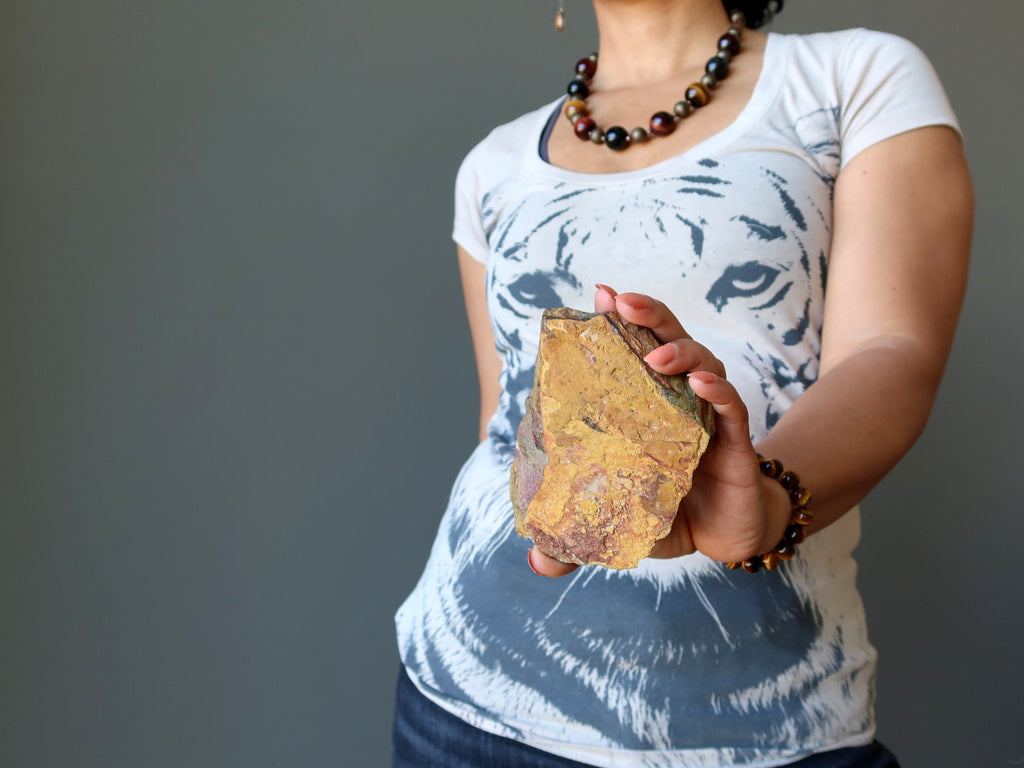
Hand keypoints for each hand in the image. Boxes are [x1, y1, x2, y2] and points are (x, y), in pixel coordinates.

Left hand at [527, 285, 789, 577]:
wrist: (727, 537)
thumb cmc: (670, 512)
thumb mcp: (619, 520)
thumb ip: (580, 539)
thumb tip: (536, 565)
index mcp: (646, 405)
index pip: (632, 350)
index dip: (616, 323)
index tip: (597, 296)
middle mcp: (678, 399)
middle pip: (666, 339)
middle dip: (645, 314)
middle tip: (619, 300)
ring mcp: (708, 416)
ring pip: (702, 364)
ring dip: (679, 351)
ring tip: (655, 356)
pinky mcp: (736, 442)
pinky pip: (731, 407)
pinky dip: (718, 393)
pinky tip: (701, 386)